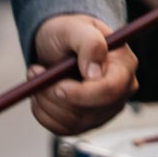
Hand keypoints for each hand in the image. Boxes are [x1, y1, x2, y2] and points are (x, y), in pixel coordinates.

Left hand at [28, 14, 136, 137]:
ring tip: (35, 75)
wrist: (61, 46)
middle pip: (88, 112)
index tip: (57, 87)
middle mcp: (120, 94)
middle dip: (55, 96)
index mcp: (124, 67)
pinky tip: (39, 92)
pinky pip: (61, 129)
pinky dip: (43, 112)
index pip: (109, 91)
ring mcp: (103, 113)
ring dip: (45, 101)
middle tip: (34, 72)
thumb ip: (89, 43)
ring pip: (71, 123)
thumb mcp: (76, 27)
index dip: (81, 94)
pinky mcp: (85, 124)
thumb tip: (94, 73)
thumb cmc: (70, 32)